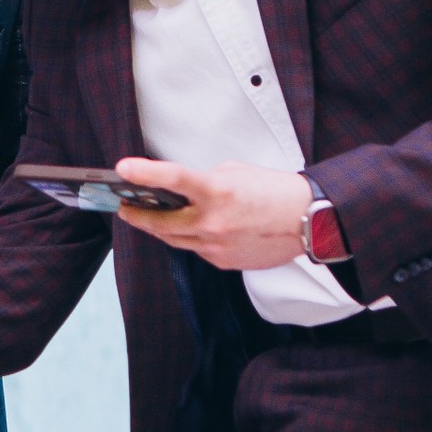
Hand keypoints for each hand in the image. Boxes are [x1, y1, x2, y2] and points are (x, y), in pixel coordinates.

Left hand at [111, 157, 312, 270]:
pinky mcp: (223, 262)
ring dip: (159, 229)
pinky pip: (196, 250)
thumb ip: (205, 180)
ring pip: (174, 240)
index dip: (144, 173)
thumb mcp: (235, 172)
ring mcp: (217, 246)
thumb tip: (184, 189)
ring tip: (147, 218)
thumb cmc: (275, 191)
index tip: (123, 168)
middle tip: (124, 207)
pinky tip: (190, 230)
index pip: (173, 179)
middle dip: (137, 215)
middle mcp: (213, 222)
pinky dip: (190, 239)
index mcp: (217, 192)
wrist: (308, 221)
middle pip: (160, 223)